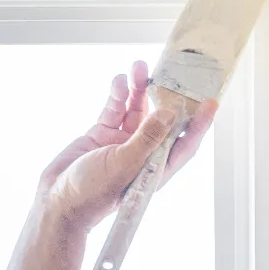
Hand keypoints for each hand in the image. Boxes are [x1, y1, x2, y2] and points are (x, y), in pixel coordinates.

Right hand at [36, 61, 214, 232]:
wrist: (58, 202)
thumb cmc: (92, 194)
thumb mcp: (124, 164)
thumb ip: (148, 138)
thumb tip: (171, 114)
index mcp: (154, 168)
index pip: (184, 143)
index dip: (198, 124)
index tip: (210, 103)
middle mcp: (141, 154)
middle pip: (162, 119)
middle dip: (166, 96)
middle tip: (171, 72)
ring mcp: (121, 143)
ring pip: (136, 109)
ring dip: (139, 89)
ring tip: (139, 67)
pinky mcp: (102, 135)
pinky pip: (114, 109)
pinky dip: (117, 95)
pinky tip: (119, 81)